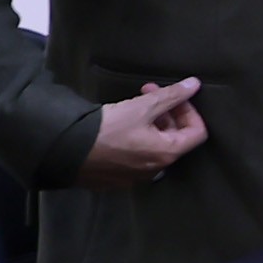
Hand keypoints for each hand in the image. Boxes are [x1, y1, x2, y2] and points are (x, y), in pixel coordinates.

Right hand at [77, 79, 207, 189]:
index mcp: (167, 154)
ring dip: (151, 122)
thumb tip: (195, 84)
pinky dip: (136, 138)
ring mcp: (136, 176)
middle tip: (149, 91)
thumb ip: (171, 96)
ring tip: (133, 103)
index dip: (190, 110)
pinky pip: (136, 155)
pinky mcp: (117, 178)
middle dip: (166, 110)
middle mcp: (156, 170)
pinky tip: (120, 124)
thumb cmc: (107, 129)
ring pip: (155, 145)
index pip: (197, 132)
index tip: (174, 97)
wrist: (65, 151)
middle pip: (175, 137)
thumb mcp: (141, 107)